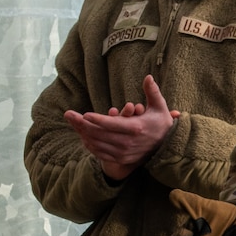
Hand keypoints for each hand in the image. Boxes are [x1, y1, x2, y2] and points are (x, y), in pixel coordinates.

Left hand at [65, 75, 180, 179]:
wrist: (167, 148)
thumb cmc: (161, 124)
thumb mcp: (160, 107)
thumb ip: (152, 92)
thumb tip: (148, 76)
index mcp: (136, 128)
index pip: (112, 124)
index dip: (97, 119)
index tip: (84, 114)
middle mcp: (128, 143)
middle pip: (100, 134)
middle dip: (82, 124)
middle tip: (69, 115)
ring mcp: (123, 153)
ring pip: (98, 144)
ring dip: (83, 134)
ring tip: (73, 123)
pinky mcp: (121, 159)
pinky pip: (101, 154)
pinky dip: (90, 145)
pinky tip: (83, 137)